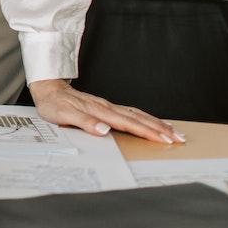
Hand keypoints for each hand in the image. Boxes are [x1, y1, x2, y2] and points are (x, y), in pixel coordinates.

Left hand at [29, 79, 185, 143]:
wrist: (47, 87)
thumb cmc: (53, 103)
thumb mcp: (63, 115)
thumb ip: (84, 123)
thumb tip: (104, 130)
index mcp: (100, 111)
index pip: (129, 124)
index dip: (148, 132)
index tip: (165, 140)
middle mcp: (107, 107)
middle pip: (139, 118)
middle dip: (160, 129)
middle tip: (180, 138)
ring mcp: (108, 106)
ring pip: (137, 114)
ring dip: (156, 123)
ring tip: (174, 131)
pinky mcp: (106, 106)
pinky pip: (131, 112)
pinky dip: (145, 118)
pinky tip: (151, 121)